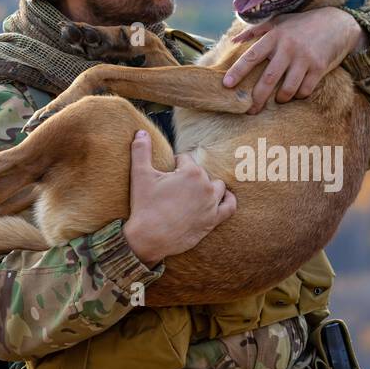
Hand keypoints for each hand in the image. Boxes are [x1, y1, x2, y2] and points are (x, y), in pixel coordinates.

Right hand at [122, 130, 235, 266]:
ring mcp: (211, 204)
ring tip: (194, 193)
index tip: (166, 175)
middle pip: (201, 173)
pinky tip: (222, 197)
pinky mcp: (213, 220)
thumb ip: (141, 150)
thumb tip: (141, 131)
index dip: (175, 166)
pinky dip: (227, 200)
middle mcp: (206, 186)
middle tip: (174, 188)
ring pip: (217, 187)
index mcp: (191, 172)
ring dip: (207, 187)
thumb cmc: (144, 205)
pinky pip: (229, 206)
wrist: (149, 238)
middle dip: (189, 177)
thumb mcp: (140, 174)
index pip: (186, 159)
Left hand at [222, 7, 366, 113]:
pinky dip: (299, 95)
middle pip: (268, 79)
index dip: (238, 71)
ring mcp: (304, 58)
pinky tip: (297, 93)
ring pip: (287, 89)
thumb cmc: (302, 24)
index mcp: (275, 36)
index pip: (252, 56)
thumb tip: (232, 42)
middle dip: (257, 98)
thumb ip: (255, 31)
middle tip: (249, 110)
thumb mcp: (279, 21)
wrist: (337, 23)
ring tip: (278, 100)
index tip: (226, 85)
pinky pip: (305, 90)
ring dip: (281, 99)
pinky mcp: (319, 68)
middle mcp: (288, 47)